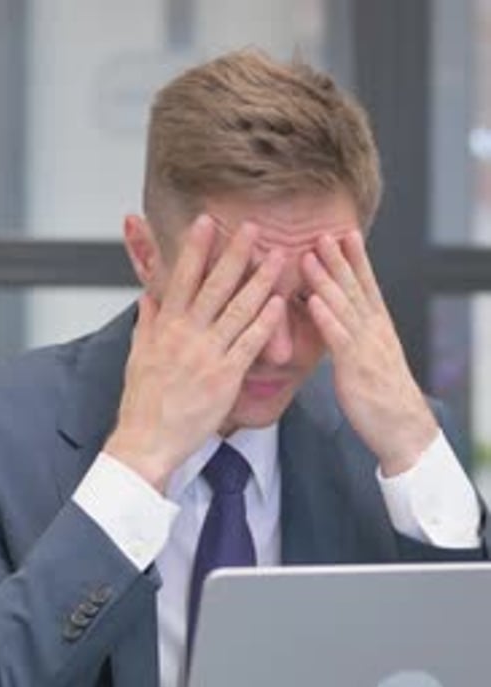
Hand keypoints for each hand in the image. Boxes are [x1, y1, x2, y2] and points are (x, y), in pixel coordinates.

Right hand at [105, 215, 284, 489]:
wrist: (148, 440)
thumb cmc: (143, 402)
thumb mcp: (137, 355)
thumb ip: (147, 322)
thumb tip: (148, 296)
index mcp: (164, 327)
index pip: (181, 278)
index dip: (196, 248)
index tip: (207, 222)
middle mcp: (186, 335)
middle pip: (215, 286)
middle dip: (236, 253)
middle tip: (254, 227)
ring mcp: (207, 355)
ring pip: (239, 309)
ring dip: (261, 280)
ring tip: (279, 257)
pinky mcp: (225, 377)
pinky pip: (250, 344)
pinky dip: (266, 322)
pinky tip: (280, 303)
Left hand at [302, 231, 437, 475]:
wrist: (404, 429)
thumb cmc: (384, 398)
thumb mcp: (372, 359)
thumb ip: (359, 338)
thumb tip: (345, 322)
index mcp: (378, 328)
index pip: (367, 285)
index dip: (356, 259)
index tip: (345, 232)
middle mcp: (375, 331)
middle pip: (355, 288)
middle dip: (338, 258)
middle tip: (322, 230)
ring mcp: (366, 347)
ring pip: (344, 306)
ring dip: (326, 279)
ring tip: (310, 255)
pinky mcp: (356, 368)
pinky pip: (340, 338)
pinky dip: (327, 317)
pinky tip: (314, 300)